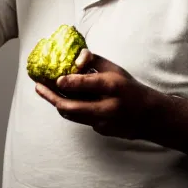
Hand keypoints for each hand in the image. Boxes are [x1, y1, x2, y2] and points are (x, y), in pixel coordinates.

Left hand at [35, 50, 154, 139]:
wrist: (149, 116)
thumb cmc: (128, 87)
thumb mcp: (114, 68)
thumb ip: (94, 60)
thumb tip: (74, 57)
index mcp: (114, 86)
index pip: (88, 84)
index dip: (70, 83)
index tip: (57, 79)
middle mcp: (108, 107)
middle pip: (73, 107)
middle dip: (51, 97)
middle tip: (38, 86)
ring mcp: (104, 122)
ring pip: (72, 115)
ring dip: (55, 103)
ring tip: (42, 90)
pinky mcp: (101, 130)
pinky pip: (80, 118)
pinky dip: (71, 108)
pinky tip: (62, 98)